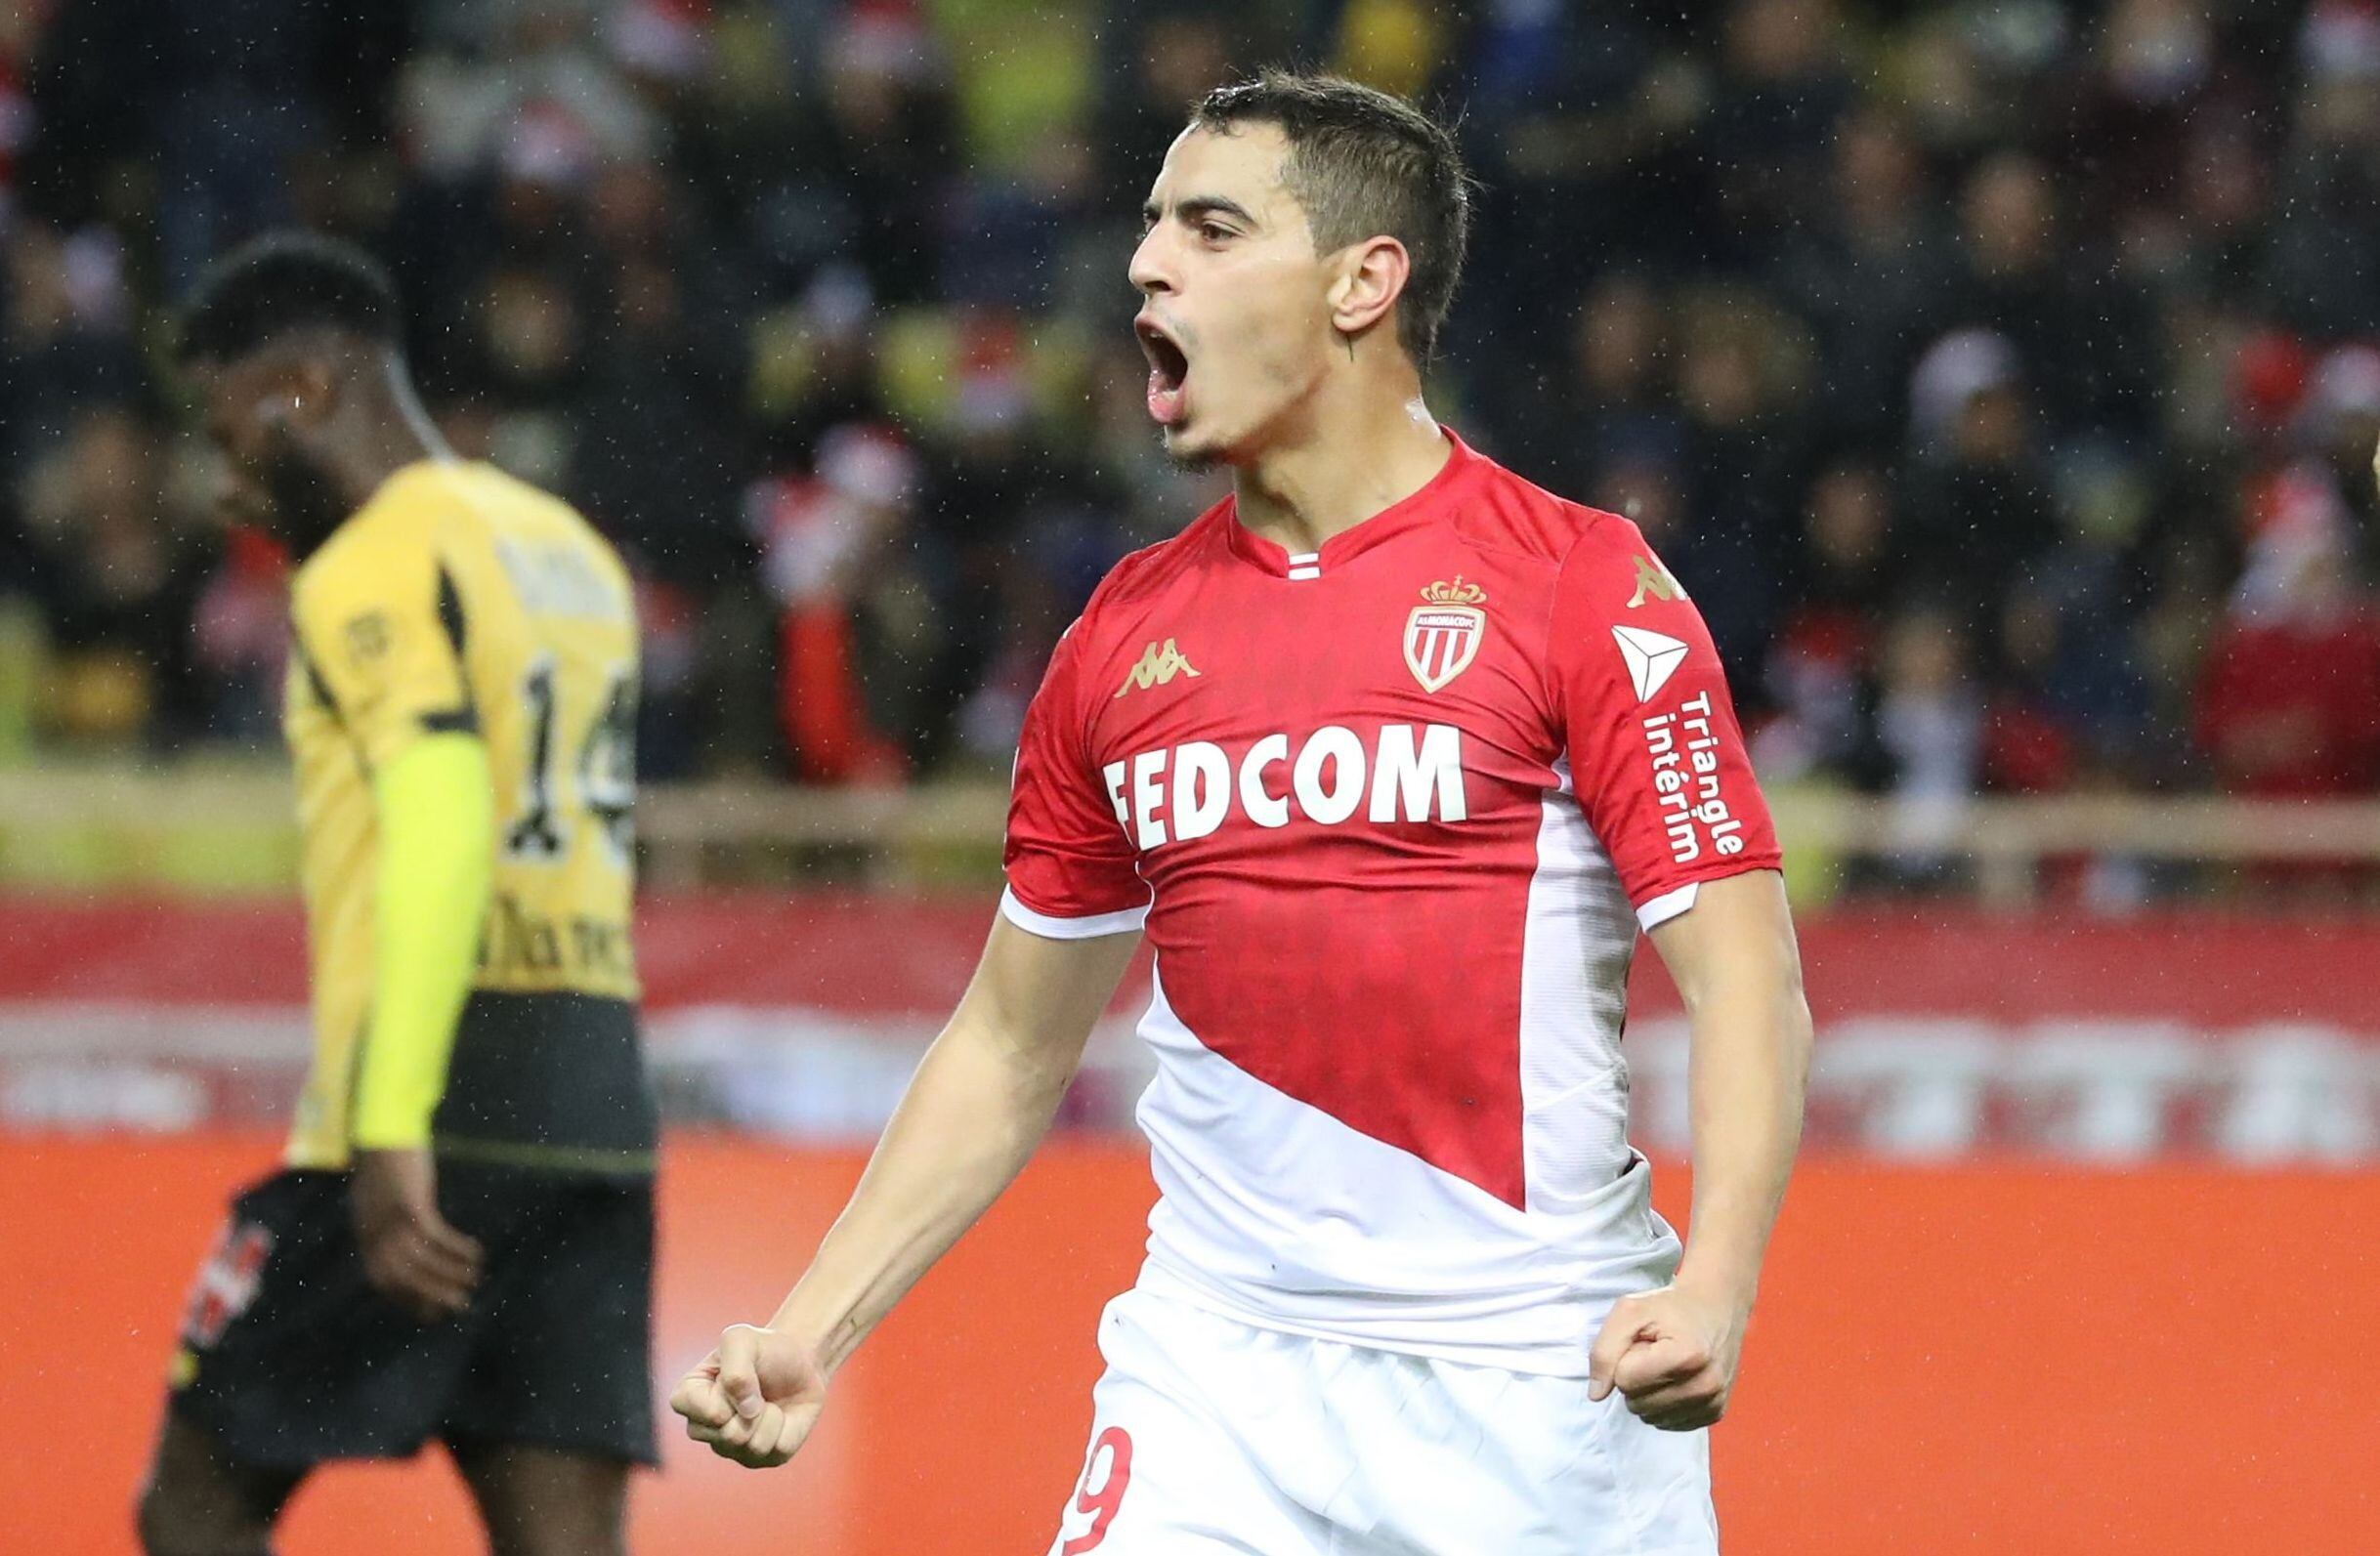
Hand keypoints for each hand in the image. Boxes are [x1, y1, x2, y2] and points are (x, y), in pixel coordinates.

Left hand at [349, 1147, 482, 1322]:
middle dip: (433, 1295)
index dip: (408, 1299)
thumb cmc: (384, 1162)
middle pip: (404, 1278)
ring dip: (450, 1275)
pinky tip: (476, 1251)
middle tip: (459, 1306)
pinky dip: (457, 1248)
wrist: (383, 1131)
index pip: (384, 1281)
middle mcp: (376, 1234)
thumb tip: (402, 1246)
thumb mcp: (378, 1199)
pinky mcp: (411, 1205)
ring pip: (421, 1262)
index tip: (432, 1311)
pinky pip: (436, 1237)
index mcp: (367, 1235)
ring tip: (474, 1280)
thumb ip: (385, 1223)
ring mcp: (392, 1221)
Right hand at [670, 1324, 829, 1468]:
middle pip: (728, 1435)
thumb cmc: (764, 1350)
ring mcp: (731, 1449)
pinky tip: (781, 1415)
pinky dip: (788, 1426)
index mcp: (687, 1399)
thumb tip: (747, 1412)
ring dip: (771, 1415)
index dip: (726, 1389)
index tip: (736, 1371)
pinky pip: (777, 1450)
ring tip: (767, 1401)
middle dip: (752, 1405)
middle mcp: (703, 1429)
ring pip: (753, 1445)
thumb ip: (736, 1368)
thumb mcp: (742, 1338)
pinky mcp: (761, 1459)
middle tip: (756, 1390)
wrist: (800, 1361)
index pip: (696, 1408)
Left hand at [1587, 1280, 1747, 1430]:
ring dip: (1649, 1393)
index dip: (1624, 1359)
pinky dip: (1664, 1405)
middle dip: (1635, 1378)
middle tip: (1654, 1353)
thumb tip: (1596, 1394)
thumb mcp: (1629, 1312)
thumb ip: (1605, 1350)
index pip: (1625, 1380)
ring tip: (1665, 1366)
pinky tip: (1676, 1381)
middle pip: (1637, 1403)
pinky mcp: (1716, 1414)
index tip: (1643, 1342)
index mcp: (1687, 1356)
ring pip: (1650, 1418)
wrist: (1716, 1309)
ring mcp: (1713, 1403)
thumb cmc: (1669, 1308)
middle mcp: (1705, 1385)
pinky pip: (1669, 1424)